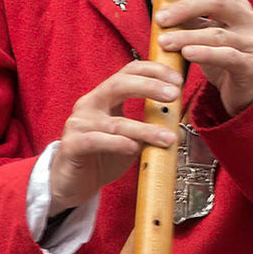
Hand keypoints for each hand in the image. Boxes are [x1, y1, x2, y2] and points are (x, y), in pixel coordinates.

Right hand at [50, 60, 183, 211]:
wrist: (72, 183)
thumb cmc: (102, 156)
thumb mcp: (130, 138)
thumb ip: (149, 127)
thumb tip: (180, 128)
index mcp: (104, 96)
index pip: (128, 72)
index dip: (154, 71)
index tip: (177, 79)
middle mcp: (90, 104)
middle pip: (119, 85)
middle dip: (150, 87)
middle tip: (174, 95)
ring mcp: (78, 124)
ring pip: (116, 122)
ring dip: (146, 130)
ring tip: (168, 138)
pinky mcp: (72, 145)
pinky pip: (97, 141)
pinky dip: (119, 143)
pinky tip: (134, 148)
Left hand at [154, 0, 252, 114]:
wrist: (247, 91)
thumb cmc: (223, 58)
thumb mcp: (205, 33)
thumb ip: (187, 17)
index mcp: (236, 4)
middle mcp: (248, 19)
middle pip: (216, 0)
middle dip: (184, 7)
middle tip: (160, 18)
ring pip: (217, 33)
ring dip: (186, 36)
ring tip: (164, 41)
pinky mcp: (252, 66)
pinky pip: (227, 56)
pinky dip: (205, 53)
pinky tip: (186, 54)